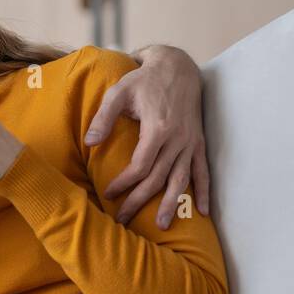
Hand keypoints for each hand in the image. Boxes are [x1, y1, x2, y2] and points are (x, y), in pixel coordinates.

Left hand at [84, 45, 210, 227]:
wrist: (178, 68)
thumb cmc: (143, 80)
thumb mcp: (118, 93)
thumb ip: (103, 118)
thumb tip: (90, 143)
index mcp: (158, 129)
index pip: (140, 167)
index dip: (124, 183)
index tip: (109, 194)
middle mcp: (178, 140)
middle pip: (158, 178)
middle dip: (140, 201)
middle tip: (124, 220)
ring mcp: (190, 142)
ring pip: (181, 179)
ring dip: (173, 204)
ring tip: (164, 226)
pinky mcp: (198, 142)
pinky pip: (203, 171)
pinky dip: (203, 191)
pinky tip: (202, 211)